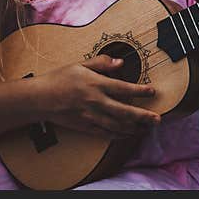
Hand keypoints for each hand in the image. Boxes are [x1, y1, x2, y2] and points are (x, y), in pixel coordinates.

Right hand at [36, 55, 159, 139]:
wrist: (40, 98)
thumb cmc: (59, 78)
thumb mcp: (80, 64)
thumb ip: (102, 63)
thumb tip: (120, 62)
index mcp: (95, 84)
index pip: (123, 88)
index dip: (140, 91)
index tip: (153, 92)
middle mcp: (95, 102)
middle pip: (124, 112)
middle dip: (143, 116)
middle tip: (158, 119)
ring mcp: (90, 116)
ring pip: (117, 126)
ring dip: (134, 128)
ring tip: (147, 128)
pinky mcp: (85, 126)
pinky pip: (105, 133)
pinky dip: (118, 135)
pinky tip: (127, 134)